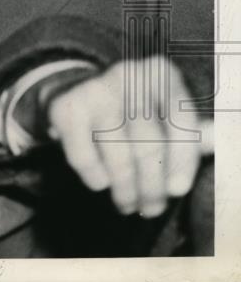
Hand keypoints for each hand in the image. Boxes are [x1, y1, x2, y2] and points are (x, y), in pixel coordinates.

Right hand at [46, 55, 213, 217]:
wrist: (73, 90)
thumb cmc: (130, 110)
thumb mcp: (162, 111)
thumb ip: (189, 128)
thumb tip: (216, 139)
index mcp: (160, 73)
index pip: (181, 122)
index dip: (183, 161)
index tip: (177, 190)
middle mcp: (127, 74)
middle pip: (149, 144)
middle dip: (151, 185)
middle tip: (151, 209)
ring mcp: (93, 89)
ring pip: (118, 154)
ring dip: (125, 189)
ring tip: (127, 205)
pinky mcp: (64, 107)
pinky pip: (83, 156)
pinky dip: (95, 176)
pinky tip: (101, 184)